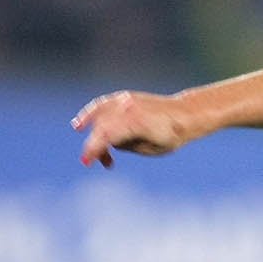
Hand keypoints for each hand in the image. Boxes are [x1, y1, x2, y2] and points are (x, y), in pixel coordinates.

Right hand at [72, 90, 188, 168]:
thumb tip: (110, 142)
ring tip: (87, 140)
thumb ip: (127, 145)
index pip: (108, 135)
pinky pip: (101, 105)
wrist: (183, 115)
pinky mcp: (122, 98)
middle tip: (106, 163)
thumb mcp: (151, 149)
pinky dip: (90, 113)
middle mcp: (128, 108)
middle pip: (101, 127)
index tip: (86, 162)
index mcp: (136, 122)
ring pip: (97, 113)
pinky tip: (79, 124)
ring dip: (89, 128)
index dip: (94, 149)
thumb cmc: (171, 136)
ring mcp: (124, 100)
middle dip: (97, 146)